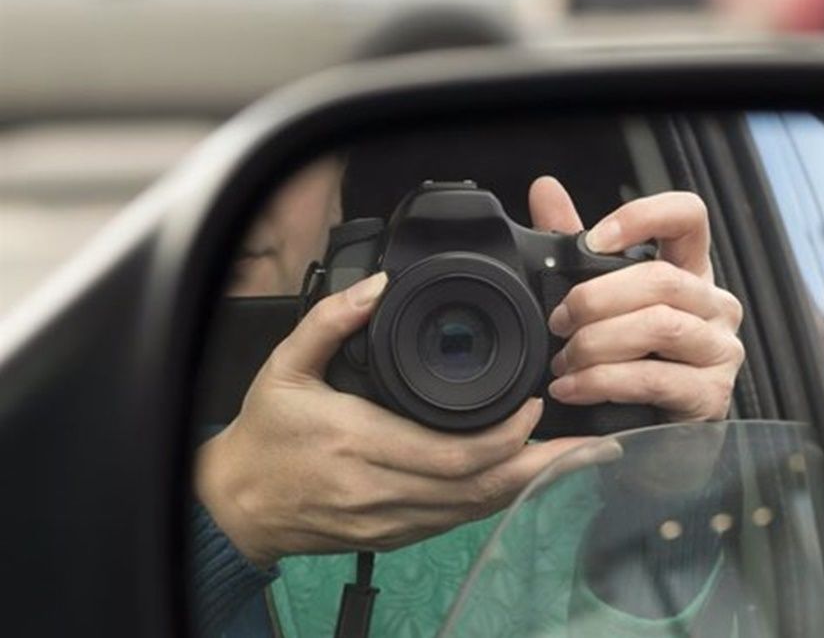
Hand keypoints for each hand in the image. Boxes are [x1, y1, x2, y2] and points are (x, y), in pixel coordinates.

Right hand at [195, 273, 609, 567]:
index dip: (508, 436)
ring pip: (477, 509)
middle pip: (481, 486)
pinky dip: (497, 499)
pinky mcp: (395, 534)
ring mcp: (391, 519)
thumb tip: (376, 288)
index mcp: (358, 444)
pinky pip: (459, 521)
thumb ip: (330, 322)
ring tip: (574, 458)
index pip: (455, 452)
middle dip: (541, 464)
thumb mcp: (283, 367)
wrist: (236, 505)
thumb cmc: (263, 437)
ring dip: (529, 484)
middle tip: (588, 439)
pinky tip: (526, 478)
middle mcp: (382, 489)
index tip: (537, 404)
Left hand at [528, 177, 744, 422]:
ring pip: (658, 325)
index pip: (689, 216)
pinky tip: (574, 389)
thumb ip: (574, 248)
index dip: (642, 217)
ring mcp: (720, 351)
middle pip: (660, 278)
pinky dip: (602, 382)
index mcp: (690, 273)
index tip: (594, 239)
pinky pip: (654, 378)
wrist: (648, 441)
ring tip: (565, 362)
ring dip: (597, 343)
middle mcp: (715, 306)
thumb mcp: (600, 303)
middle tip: (559, 322)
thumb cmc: (627, 365)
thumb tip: (545, 190)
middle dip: (595, 299)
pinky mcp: (712, 396)